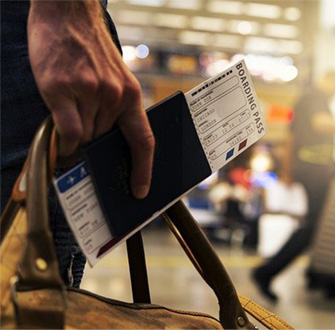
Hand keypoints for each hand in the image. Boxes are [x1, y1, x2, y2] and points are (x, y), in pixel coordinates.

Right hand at [28, 0, 153, 198]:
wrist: (68, 14)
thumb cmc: (90, 49)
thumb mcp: (115, 78)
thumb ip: (114, 109)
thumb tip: (104, 143)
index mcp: (131, 95)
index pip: (144, 141)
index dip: (143, 169)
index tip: (140, 190)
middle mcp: (113, 96)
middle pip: (104, 141)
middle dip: (95, 148)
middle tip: (86, 150)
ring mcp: (88, 92)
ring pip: (84, 138)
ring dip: (77, 140)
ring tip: (69, 122)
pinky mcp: (61, 89)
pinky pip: (67, 130)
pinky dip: (64, 140)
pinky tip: (61, 137)